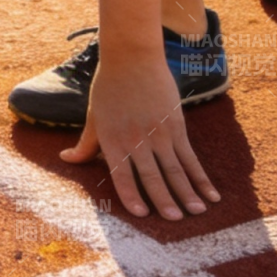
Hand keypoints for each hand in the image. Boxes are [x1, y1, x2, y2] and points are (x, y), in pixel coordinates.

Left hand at [61, 51, 219, 220]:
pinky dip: (201, 177)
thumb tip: (66, 159)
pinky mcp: (176, 125)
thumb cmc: (109, 85)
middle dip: (165, 200)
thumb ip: (85, 143)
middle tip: (176, 221)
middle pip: (152, 176)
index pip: (122, 175)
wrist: (132, 55)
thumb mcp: (94, 115)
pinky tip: (210, 193)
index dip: (131, 196)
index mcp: (113, 140)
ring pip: (175, 169)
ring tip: (197, 212)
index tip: (142, 215)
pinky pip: (190, 157)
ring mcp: (159, 133)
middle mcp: (136, 139)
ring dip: (187, 193)